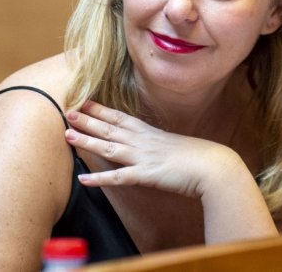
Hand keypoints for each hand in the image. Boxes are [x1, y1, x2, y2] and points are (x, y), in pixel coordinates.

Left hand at [64, 100, 243, 199]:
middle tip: (68, 111)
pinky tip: (83, 179)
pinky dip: (100, 179)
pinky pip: (118, 177)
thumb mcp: (174, 145)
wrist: (213, 166)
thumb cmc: (198, 157)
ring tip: (68, 135)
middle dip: (87, 120)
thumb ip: (158, 145)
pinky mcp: (146, 175)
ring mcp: (142, 157)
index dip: (101, 110)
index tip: (85, 102)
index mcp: (149, 133)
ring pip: (108, 147)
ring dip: (87, 141)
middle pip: (109, 128)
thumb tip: (150, 147)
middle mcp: (142, 141)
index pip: (121, 117)